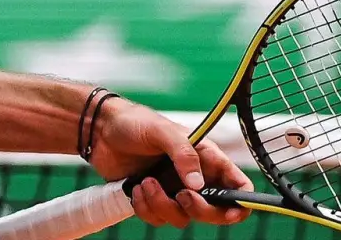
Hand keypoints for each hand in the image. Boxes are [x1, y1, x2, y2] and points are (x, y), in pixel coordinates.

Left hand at [87, 97, 252, 227]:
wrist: (100, 131)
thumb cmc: (134, 122)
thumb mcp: (161, 130)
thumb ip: (183, 153)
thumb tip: (197, 185)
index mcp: (206, 158)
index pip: (237, 185)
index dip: (241, 203)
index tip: (229, 212)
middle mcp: (193, 177)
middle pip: (213, 212)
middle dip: (198, 210)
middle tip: (180, 196)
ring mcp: (173, 190)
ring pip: (182, 218)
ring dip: (162, 206)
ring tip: (146, 183)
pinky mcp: (153, 199)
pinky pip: (158, 219)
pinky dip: (146, 208)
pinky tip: (136, 188)